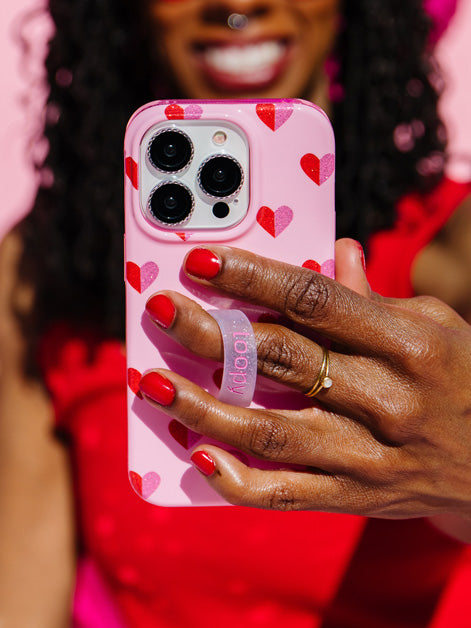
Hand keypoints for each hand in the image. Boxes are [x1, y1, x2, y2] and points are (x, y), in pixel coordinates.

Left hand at [139, 239, 470, 517]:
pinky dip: (238, 480)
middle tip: (162, 309)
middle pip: (282, 360)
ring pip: (270, 431)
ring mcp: (369, 456)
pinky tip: (196, 456)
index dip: (252, 278)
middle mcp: (386, 399)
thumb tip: (334, 251)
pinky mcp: (356, 497)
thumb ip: (372, 297)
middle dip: (212, 333)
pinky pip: (287, 495)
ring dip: (202, 409)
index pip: (314, 301)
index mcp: (406, 343)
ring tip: (152, 383)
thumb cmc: (461, 377)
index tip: (201, 262)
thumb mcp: (433, 325)